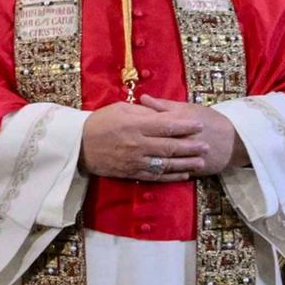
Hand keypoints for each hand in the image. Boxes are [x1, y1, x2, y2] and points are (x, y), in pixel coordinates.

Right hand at [79, 98, 242, 181]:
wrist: (78, 145)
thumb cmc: (99, 122)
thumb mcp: (120, 109)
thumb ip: (143, 111)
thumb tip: (163, 113)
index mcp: (136, 125)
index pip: (166, 125)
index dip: (185, 126)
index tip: (199, 125)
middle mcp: (138, 144)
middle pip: (170, 146)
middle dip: (191, 146)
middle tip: (206, 145)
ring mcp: (135, 161)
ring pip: (166, 163)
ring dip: (185, 163)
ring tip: (201, 162)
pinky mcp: (131, 173)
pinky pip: (155, 176)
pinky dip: (171, 176)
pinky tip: (184, 175)